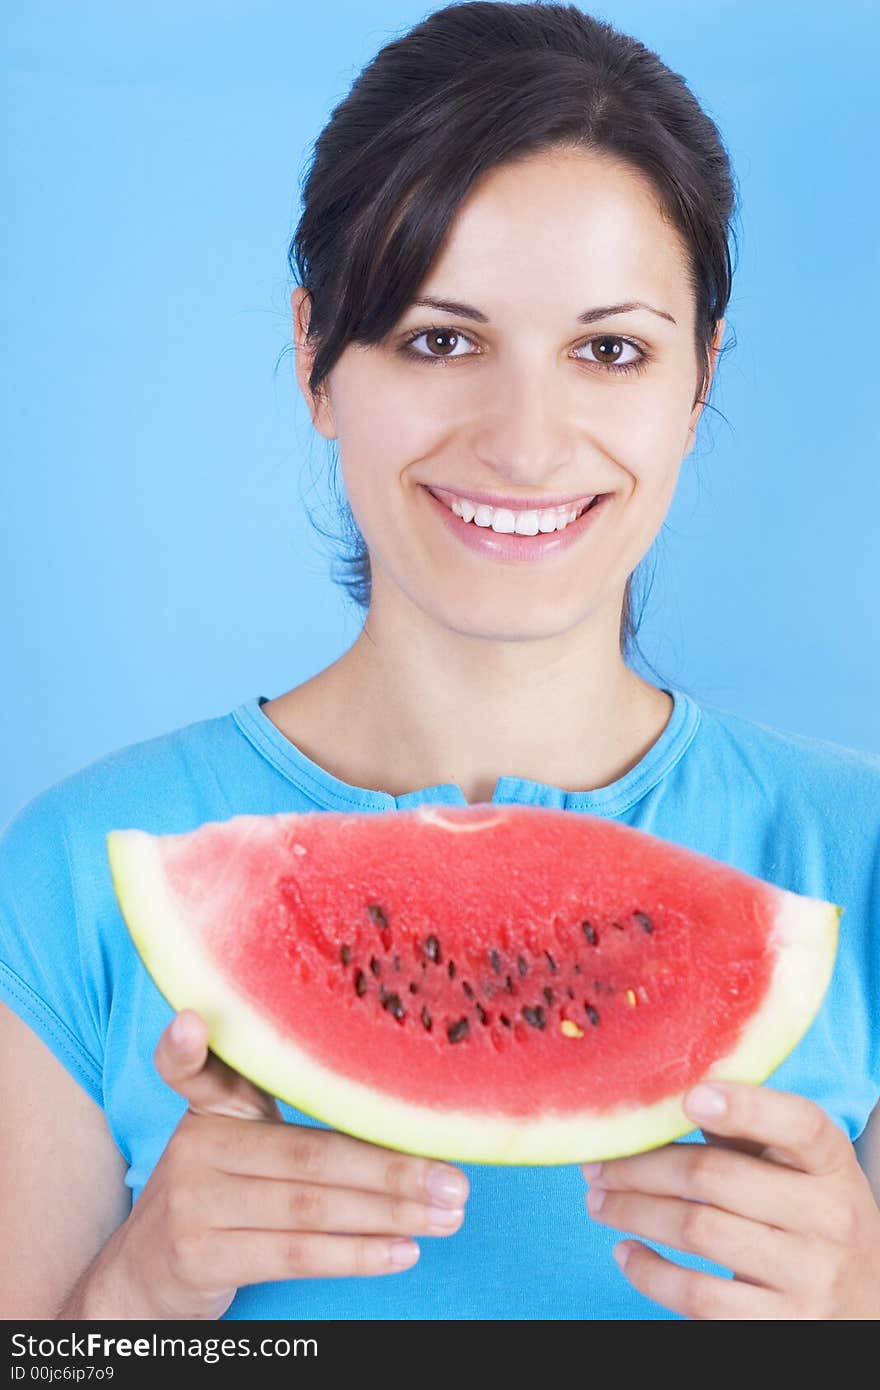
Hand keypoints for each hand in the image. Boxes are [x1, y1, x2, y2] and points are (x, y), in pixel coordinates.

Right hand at [90, 1010, 468, 1319]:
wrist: (148, 1275)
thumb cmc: (220, 1192)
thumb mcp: (235, 1138)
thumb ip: (292, 1113)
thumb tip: (398, 1106)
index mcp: (209, 1108)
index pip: (193, 1070)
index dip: (185, 1046)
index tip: (191, 1020)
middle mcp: (194, 1148)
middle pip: (307, 1153)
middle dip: (391, 1168)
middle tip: (455, 1178)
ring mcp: (194, 1204)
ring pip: (310, 1207)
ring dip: (389, 1214)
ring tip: (447, 1215)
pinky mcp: (201, 1257)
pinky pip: (294, 1254)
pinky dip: (355, 1255)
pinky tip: (403, 1250)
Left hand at [581, 1081, 879, 1318]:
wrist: (863, 1305)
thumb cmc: (806, 1215)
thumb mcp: (796, 1168)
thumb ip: (744, 1128)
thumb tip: (656, 1098)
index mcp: (831, 1161)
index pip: (797, 1124)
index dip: (743, 1107)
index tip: (689, 1098)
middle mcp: (831, 1216)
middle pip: (716, 1176)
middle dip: (641, 1166)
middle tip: (596, 1163)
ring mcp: (811, 1276)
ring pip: (699, 1231)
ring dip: (633, 1211)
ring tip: (598, 1200)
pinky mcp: (785, 1327)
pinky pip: (699, 1297)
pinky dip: (650, 1273)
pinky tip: (626, 1251)